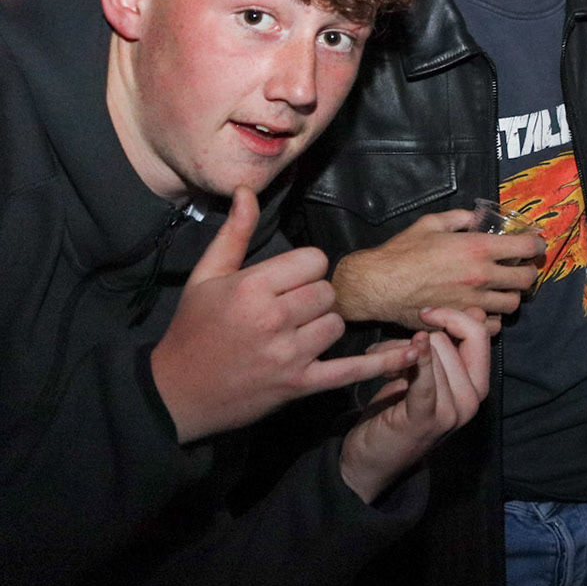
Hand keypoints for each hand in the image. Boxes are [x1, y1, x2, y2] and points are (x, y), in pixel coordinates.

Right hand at [151, 188, 423, 444]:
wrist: (174, 395)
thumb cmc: (192, 330)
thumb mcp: (206, 277)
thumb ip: (234, 233)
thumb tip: (248, 190)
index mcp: (252, 288)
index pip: (313, 261)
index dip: (304, 269)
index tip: (287, 280)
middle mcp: (273, 319)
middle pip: (328, 292)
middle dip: (314, 297)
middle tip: (290, 309)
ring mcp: (289, 355)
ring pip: (337, 324)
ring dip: (324, 327)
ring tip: (297, 333)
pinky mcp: (300, 385)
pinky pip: (350, 370)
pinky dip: (382, 364)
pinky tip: (412, 353)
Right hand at [330, 209, 543, 330]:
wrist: (378, 285)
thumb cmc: (402, 252)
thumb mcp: (432, 223)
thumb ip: (460, 219)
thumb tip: (477, 218)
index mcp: (477, 248)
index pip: (526, 248)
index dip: (536, 245)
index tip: (535, 245)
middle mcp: (481, 276)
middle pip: (526, 280)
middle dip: (528, 273)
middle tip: (521, 269)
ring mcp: (473, 302)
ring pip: (512, 305)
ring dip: (512, 296)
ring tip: (503, 290)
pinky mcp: (461, 321)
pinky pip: (492, 325)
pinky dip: (494, 318)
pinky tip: (486, 309)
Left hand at [338, 306, 490, 503]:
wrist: (371, 460)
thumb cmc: (398, 411)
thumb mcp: (430, 376)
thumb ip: (450, 349)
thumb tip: (478, 312)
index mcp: (477, 386)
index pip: (478, 337)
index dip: (454, 318)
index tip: (426, 316)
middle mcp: (472, 399)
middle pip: (447, 342)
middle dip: (415, 340)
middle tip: (392, 356)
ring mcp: (452, 412)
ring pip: (431, 354)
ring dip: (397, 352)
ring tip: (384, 368)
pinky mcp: (426, 418)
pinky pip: (426, 379)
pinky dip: (420, 359)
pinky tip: (414, 346)